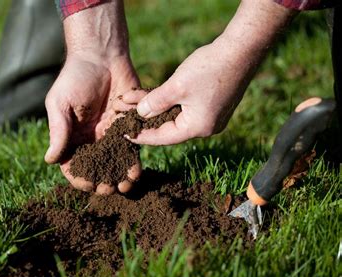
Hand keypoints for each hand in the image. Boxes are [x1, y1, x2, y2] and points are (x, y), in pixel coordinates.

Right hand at [44, 54, 140, 194]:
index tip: (87, 184)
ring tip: (126, 186)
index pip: (72, 164)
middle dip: (102, 181)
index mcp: (70, 136)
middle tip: (109, 190)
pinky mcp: (127, 125)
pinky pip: (131, 147)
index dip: (79, 177)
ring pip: (115, 162)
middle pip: (96, 168)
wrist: (101, 55)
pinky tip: (136, 170)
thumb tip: (50, 160)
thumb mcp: (60, 104)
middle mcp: (90, 138)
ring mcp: (109, 133)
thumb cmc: (75, 77)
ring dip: (120, 176)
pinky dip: (133, 161)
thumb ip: (58, 132)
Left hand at [117, 0, 293, 144]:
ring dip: (156, 108)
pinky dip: (169, 102)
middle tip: (125, 118)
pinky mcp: (212, 104)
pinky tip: (154, 96)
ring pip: (175, 116)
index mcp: (198, 128)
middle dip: (146, 119)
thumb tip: (140, 114)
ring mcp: (211, 116)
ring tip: (135, 102)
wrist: (240, 50)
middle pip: (169, 127)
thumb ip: (155, 102)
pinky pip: (185, 108)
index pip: (163, 137)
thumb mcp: (176, 87)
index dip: (142, 135)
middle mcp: (206, 127)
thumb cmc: (209, 68)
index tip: (124, 134)